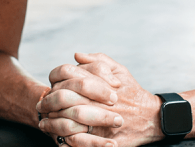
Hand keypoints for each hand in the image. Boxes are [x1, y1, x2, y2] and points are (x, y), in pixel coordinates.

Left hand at [39, 53, 163, 146]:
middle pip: (64, 98)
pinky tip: (59, 136)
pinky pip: (79, 141)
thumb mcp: (119, 70)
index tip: (50, 87)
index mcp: (100, 82)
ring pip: (68, 120)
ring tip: (44, 122)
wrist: (152, 118)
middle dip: (49, 102)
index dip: (55, 82)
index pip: (68, 77)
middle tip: (42, 106)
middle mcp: (99, 100)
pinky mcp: (104, 140)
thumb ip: (98, 60)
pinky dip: (66, 139)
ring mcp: (101, 121)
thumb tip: (76, 55)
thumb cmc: (133, 92)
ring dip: (53, 121)